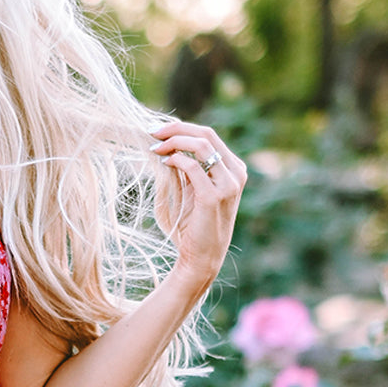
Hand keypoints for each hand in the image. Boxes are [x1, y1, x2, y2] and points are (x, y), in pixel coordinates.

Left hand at [150, 121, 247, 299]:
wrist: (200, 258)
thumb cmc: (193, 226)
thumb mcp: (191, 191)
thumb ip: (186, 168)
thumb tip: (167, 145)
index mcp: (233, 168)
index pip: (208, 135)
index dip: (182, 128)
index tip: (157, 131)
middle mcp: (236, 173)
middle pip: (206, 134)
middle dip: (176, 129)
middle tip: (152, 132)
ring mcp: (228, 184)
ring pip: (201, 145)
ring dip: (174, 142)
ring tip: (154, 147)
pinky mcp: (214, 196)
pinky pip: (193, 167)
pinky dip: (176, 160)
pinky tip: (163, 162)